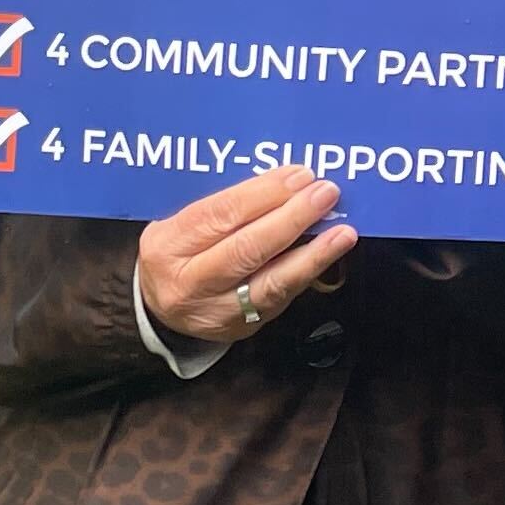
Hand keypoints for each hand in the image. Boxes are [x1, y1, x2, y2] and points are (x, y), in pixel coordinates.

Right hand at [136, 166, 355, 345]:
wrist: (161, 307)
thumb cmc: (179, 251)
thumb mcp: (181, 222)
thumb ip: (223, 205)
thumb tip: (286, 181)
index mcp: (166, 246)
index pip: (218, 215)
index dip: (264, 194)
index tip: (299, 175)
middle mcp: (188, 283)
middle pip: (246, 250)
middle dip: (292, 218)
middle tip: (325, 194)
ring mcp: (216, 312)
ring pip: (270, 283)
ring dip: (313, 255)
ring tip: (343, 232)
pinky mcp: (241, 329)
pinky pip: (280, 298)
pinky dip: (307, 273)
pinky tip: (328, 254)